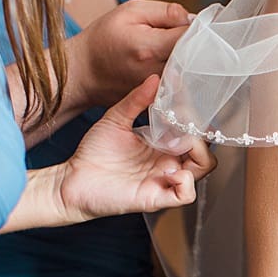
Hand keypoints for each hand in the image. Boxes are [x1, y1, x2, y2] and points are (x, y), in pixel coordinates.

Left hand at [60, 75, 216, 219]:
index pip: (194, 132)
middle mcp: (168, 162)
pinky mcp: (156, 197)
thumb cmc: (94, 153)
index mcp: (162, 145)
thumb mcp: (116, 119)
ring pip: (203, 168)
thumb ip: (137, 100)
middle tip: (181, 125)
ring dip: (197, 153)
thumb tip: (155, 79)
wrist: (72, 179)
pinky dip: (185, 181)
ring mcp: (164, 179)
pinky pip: (186, 194)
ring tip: (174, 145)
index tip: (183, 105)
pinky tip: (169, 171)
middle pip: (205, 150)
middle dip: (199, 134)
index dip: (195, 119)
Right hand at [72, 0, 190, 107]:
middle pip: (194, 57)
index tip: (187, 22)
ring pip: (190, 73)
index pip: (190, 36)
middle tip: (178, 36)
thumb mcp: (129, 12)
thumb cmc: (103, 38)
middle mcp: (157, 73)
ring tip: (168, 51)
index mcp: (150, 48)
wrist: (83, 73)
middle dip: (193, 44)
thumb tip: (192, 19)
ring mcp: (158, 90)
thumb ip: (164, 12)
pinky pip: (181, 86)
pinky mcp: (158, 100)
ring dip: (187, 59)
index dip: (195, 26)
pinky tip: (167, 66)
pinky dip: (180, 74)